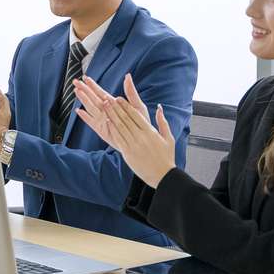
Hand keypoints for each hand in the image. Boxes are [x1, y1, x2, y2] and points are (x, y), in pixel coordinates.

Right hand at [71, 75, 145, 146]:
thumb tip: (128, 76)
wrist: (142, 139)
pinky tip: (78, 111)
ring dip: (83, 100)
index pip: (101, 92)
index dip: (93, 85)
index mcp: (114, 104)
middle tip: (75, 81)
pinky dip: (85, 117)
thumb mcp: (138, 105)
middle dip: (84, 90)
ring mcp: (103, 120)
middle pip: (92, 98)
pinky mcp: (102, 130)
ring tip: (76, 91)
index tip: (85, 77)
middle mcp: (107, 111)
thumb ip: (131, 91)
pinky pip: (92, 122)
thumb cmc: (141, 122)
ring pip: (91, 108)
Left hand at [95, 73, 176, 188]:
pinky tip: (107, 122)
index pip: (135, 115)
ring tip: (104, 108)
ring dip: (111, 116)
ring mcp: (133, 145)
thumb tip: (160, 107)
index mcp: (150, 132)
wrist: (162, 175)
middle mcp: (140, 137)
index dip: (126, 106)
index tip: (118, 98)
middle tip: (107, 99)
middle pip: (125, 119)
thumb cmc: (166, 157)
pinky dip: (112, 129)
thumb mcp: (168, 138)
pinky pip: (118, 139)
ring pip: (120, 127)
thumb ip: (162, 122)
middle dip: (115, 108)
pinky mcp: (127, 153)